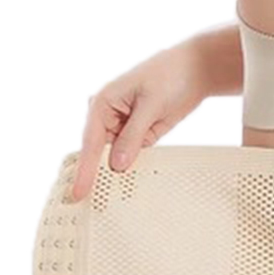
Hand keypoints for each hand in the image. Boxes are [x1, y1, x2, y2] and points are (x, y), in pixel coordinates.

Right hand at [70, 42, 208, 201]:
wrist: (195, 70)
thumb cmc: (170, 76)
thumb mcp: (151, 106)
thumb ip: (134, 136)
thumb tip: (117, 165)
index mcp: (102, 103)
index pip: (90, 143)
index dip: (84, 170)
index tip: (78, 193)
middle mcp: (108, 116)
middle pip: (98, 153)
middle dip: (96, 176)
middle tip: (87, 204)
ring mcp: (124, 127)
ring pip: (115, 157)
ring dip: (115, 175)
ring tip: (107, 201)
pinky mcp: (141, 134)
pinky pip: (133, 156)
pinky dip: (132, 169)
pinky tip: (129, 186)